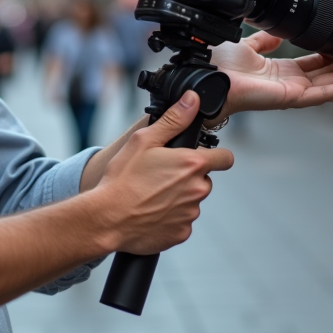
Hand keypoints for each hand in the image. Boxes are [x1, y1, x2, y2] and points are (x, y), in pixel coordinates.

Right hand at [94, 90, 233, 254]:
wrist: (107, 219)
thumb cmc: (123, 178)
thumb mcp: (144, 140)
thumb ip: (173, 119)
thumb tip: (192, 99)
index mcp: (192, 164)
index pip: (225, 158)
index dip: (214, 155)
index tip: (200, 157)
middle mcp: (198, 190)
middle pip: (204, 179)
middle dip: (189, 177)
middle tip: (161, 175)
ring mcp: (190, 214)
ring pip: (192, 200)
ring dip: (179, 197)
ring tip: (151, 194)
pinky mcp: (181, 233)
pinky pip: (182, 221)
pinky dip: (170, 217)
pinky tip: (150, 211)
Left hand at [209, 32, 332, 119]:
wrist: (208, 74)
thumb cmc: (220, 66)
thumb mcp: (247, 45)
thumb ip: (265, 40)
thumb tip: (278, 32)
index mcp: (281, 72)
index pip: (318, 63)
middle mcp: (291, 84)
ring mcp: (293, 93)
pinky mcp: (292, 98)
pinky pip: (325, 92)